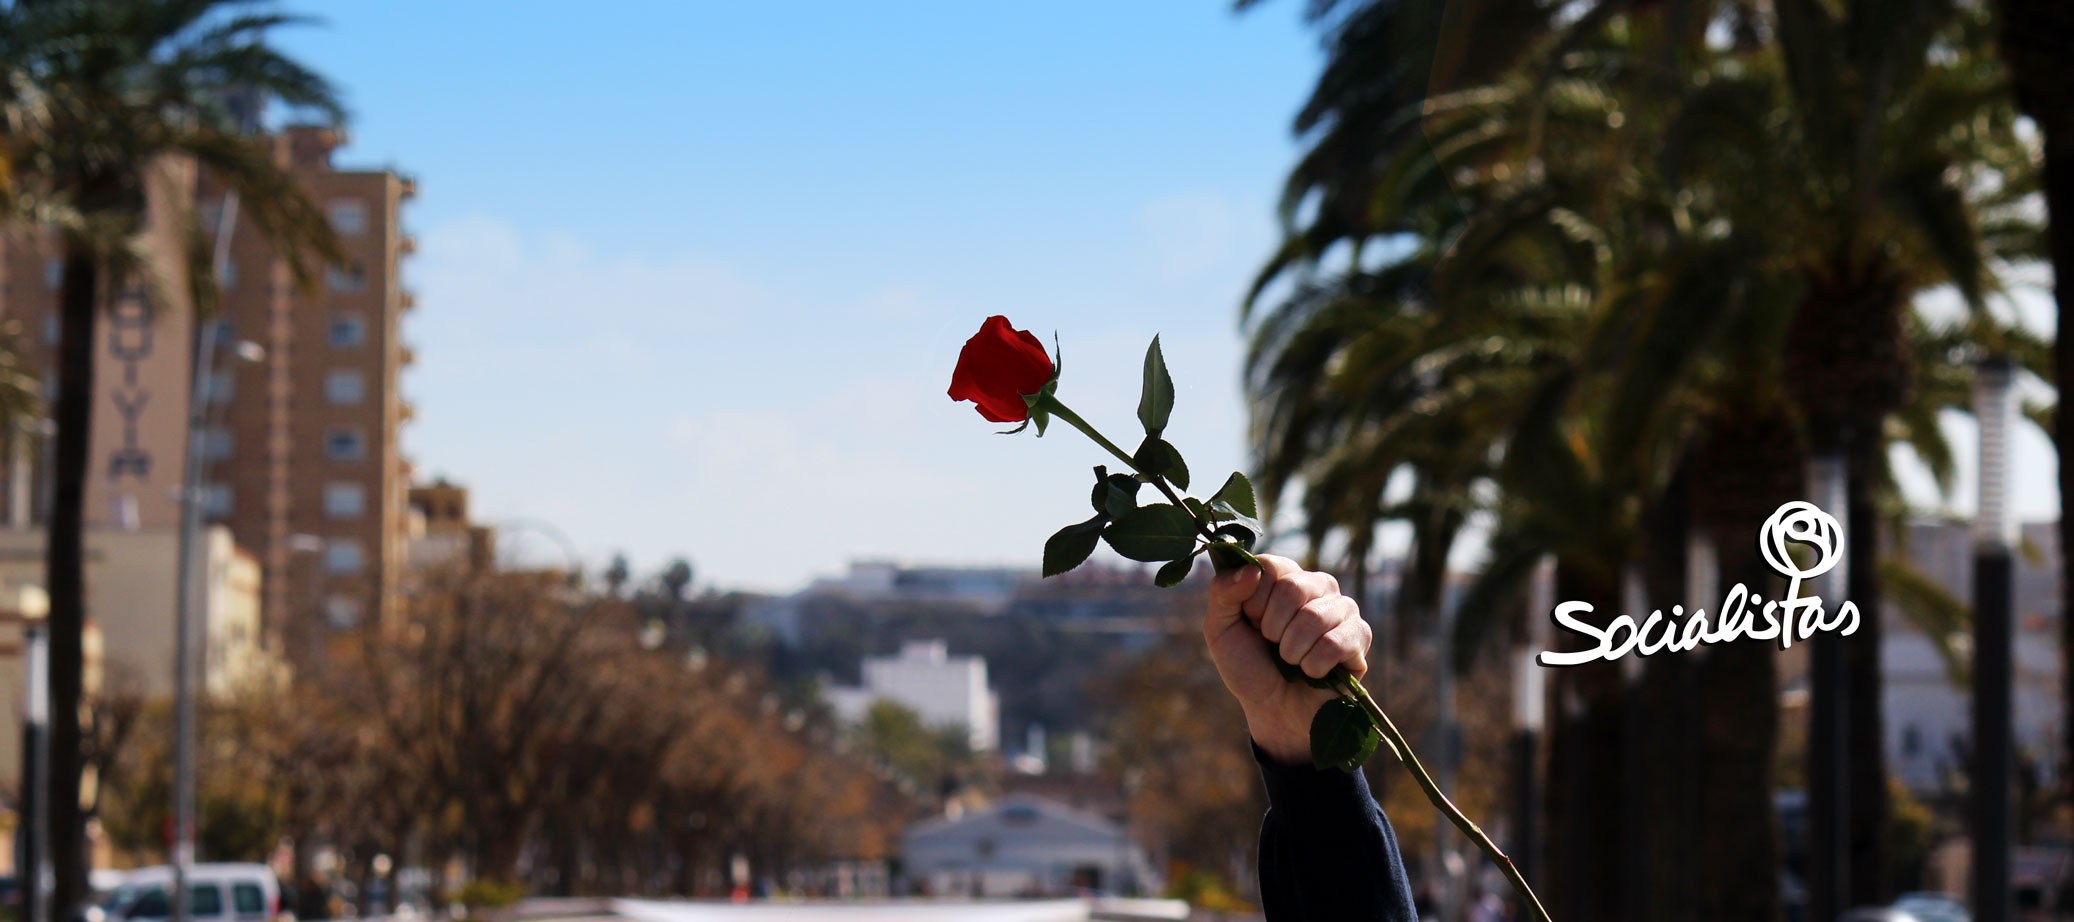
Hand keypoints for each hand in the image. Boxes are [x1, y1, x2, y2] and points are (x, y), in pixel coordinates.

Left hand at [1203, 554, 1371, 764]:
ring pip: (1314, 616)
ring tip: (1291, 660)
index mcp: (1285, 577)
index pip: (1271, 566)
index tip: (1252, 622)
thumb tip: (1252, 570)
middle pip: (1293, 587)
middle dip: (1272, 628)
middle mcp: (1317, 586)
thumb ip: (1223, 592)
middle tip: (1272, 644)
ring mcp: (1342, 609)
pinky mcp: (1359, 637)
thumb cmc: (1249, 666)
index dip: (1254, 601)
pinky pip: (1335, 643)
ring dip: (1291, 650)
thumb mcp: (1220, 629)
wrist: (1274, 711)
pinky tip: (1312, 672)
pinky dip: (1313, 666)